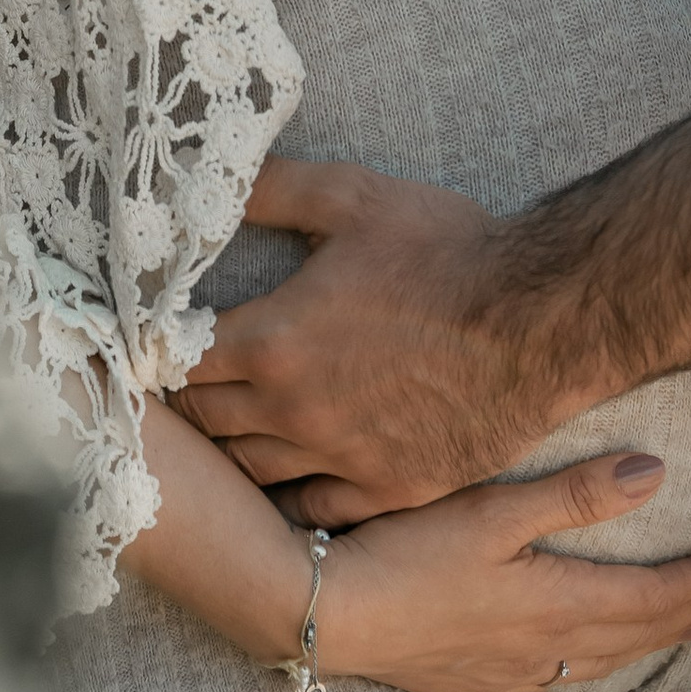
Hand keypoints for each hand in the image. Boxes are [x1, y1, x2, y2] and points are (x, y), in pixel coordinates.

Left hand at [180, 157, 590, 520]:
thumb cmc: (445, 252)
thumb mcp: (352, 196)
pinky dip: (287, 496)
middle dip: (188, 398)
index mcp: (273, 341)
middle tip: (185, 380)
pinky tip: (285, 475)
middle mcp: (293, 412)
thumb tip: (211, 179)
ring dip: (230, 448)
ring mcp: (340, 458)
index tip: (156, 340)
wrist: (534, 322)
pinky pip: (312, 512)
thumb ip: (273, 187)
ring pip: (250, 471)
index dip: (159, 349)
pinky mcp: (387, 490)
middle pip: (206, 421)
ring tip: (229, 426)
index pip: (177, 361)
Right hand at [313, 452, 690, 691]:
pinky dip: (594, 665)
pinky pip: (558, 681)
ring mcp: (506, 673)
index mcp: (555, 605)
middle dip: (685, 614)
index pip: (648, 599)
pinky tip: (583, 662)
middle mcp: (541, 650)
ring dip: (645, 643)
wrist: (330, 615)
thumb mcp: (493, 510)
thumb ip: (575, 494)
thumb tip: (656, 474)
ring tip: (677, 630)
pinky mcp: (471, 683)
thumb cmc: (408, 552)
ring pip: (598, 664)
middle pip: (633, 635)